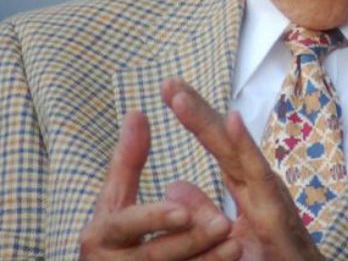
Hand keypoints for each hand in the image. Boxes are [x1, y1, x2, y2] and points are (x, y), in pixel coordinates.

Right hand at [79, 110, 237, 259]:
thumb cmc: (115, 237)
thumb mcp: (114, 201)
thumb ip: (127, 162)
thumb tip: (137, 112)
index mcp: (100, 235)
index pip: (124, 224)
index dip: (154, 218)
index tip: (183, 212)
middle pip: (153, 256)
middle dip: (190, 240)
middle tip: (224, 224)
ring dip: (205, 259)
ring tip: (235, 243)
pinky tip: (233, 258)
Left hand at [161, 77, 325, 260]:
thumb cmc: (274, 259)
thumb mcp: (229, 236)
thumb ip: (204, 211)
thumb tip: (174, 183)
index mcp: (247, 184)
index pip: (216, 144)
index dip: (195, 117)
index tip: (171, 91)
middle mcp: (258, 181)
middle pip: (223, 138)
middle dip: (196, 108)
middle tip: (168, 82)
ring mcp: (268, 191)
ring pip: (234, 149)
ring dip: (208, 121)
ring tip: (181, 98)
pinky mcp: (276, 209)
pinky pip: (259, 174)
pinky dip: (246, 144)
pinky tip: (232, 119)